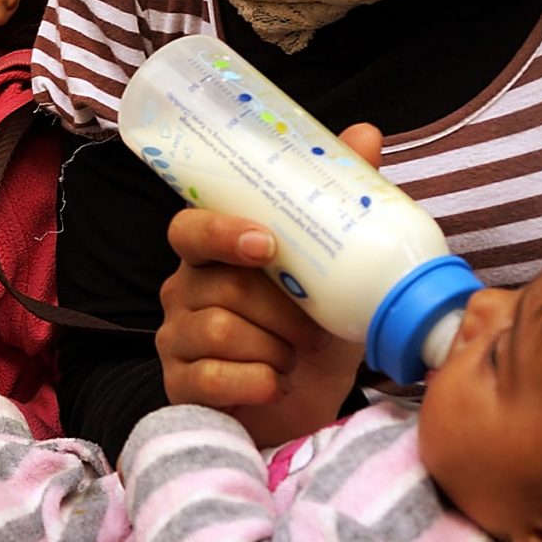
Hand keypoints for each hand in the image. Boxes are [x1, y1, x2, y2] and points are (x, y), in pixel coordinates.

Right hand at [156, 122, 380, 445]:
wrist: (302, 408)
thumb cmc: (312, 334)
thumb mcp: (335, 273)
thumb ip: (340, 206)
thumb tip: (365, 133)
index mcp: (213, 256)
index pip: (191, 229)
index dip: (222, 232)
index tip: (266, 244)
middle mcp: (183, 291)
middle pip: (221, 288)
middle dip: (280, 312)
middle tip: (311, 329)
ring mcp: (176, 338)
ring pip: (219, 333)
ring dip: (273, 349)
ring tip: (292, 358)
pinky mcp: (179, 386)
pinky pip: (209, 378)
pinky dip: (254, 383)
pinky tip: (274, 385)